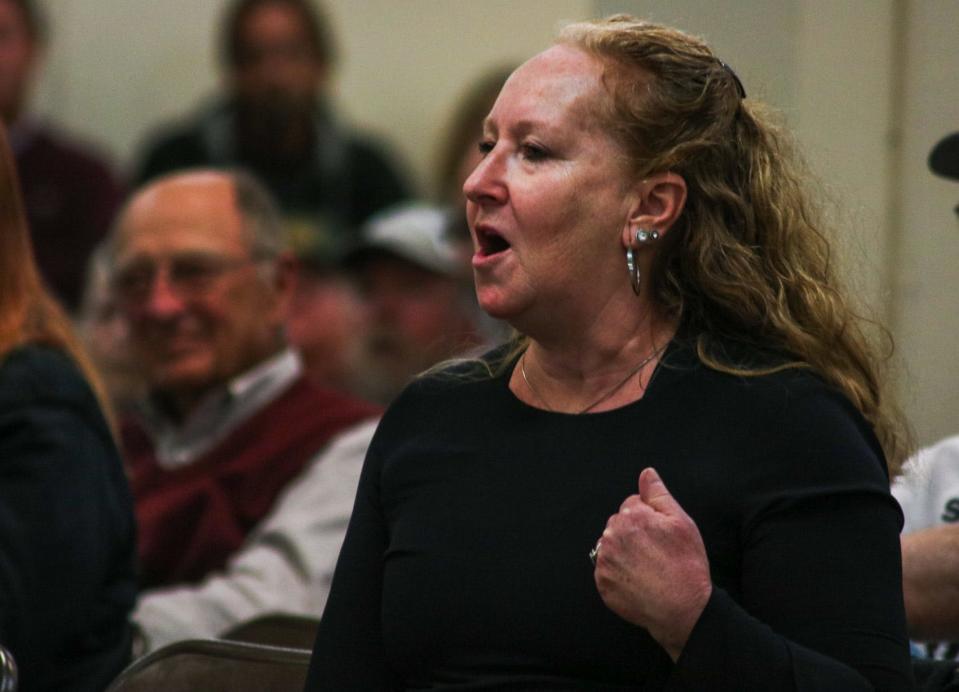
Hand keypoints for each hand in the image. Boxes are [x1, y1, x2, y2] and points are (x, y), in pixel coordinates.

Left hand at [593, 467, 711, 660]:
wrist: (682, 608)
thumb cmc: (686, 564)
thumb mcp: (681, 522)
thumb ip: (658, 494)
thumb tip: (646, 473)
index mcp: (631, 516)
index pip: (632, 504)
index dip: (649, 517)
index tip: (661, 534)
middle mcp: (612, 535)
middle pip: (619, 523)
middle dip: (634, 532)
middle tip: (656, 552)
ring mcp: (605, 561)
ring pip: (611, 546)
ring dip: (624, 552)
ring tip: (647, 567)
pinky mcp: (602, 583)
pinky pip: (607, 570)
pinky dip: (619, 574)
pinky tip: (638, 580)